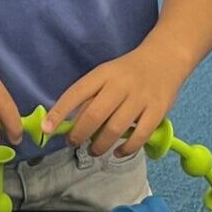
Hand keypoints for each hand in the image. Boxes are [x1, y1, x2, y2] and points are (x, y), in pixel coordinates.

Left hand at [47, 43, 183, 157]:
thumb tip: (65, 123)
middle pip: (94, 115)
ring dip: (100, 145)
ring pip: (115, 128)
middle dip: (79, 134)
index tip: (46, 129)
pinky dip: (127, 149)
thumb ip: (89, 96)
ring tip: (94, 151)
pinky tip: (118, 152)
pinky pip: (140, 136)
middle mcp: (120, 85)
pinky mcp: (157, 111)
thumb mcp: (105, 75)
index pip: (76, 93)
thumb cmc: (127, 72)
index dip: (59, 112)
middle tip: (73, 143)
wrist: (165, 59)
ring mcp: (140, 98)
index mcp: (102, 74)